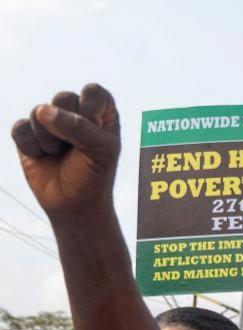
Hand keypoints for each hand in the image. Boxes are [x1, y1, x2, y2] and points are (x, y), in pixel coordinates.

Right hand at [11, 84, 120, 214]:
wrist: (74, 204)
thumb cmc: (94, 175)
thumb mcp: (100, 150)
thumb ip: (78, 126)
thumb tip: (42, 110)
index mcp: (101, 112)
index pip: (92, 91)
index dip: (89, 109)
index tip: (94, 130)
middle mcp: (75, 112)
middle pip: (63, 97)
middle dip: (68, 127)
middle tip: (76, 148)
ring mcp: (50, 122)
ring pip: (39, 112)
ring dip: (49, 139)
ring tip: (60, 154)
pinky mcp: (28, 134)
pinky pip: (20, 128)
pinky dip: (31, 147)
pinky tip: (42, 157)